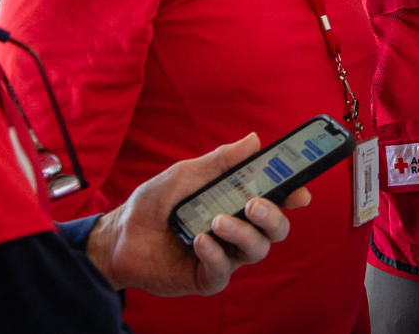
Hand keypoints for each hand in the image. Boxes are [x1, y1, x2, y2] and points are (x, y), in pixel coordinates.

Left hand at [85, 133, 312, 295]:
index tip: (299, 191)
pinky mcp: (207, 278)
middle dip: (273, 216)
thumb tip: (254, 140)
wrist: (119, 235)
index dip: (293, 195)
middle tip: (254, 204)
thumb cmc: (154, 203)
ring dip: (242, 234)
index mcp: (237, 203)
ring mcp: (224, 255)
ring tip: (216, 221)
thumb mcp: (186, 174)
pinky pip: (224, 271)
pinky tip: (200, 241)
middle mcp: (237, 230)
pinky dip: (216, 254)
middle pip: (276, 230)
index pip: (276, 200)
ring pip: (257, 250)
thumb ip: (220, 161)